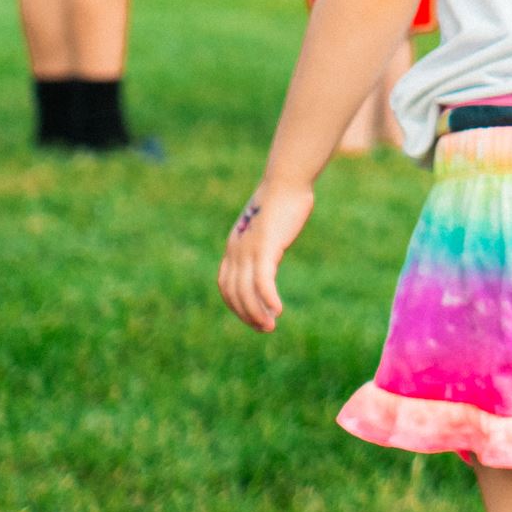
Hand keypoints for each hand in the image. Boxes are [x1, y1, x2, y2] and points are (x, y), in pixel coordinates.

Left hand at [218, 181, 315, 332]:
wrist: (286, 182)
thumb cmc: (281, 202)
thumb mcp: (266, 227)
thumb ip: (263, 241)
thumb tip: (270, 250)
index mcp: (234, 247)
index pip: (226, 285)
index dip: (236, 305)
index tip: (253, 317)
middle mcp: (236, 251)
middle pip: (234, 292)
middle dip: (247, 314)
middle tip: (265, 328)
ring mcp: (249, 249)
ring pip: (246, 291)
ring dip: (257, 312)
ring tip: (270, 325)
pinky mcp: (265, 247)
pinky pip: (263, 281)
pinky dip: (268, 299)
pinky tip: (278, 309)